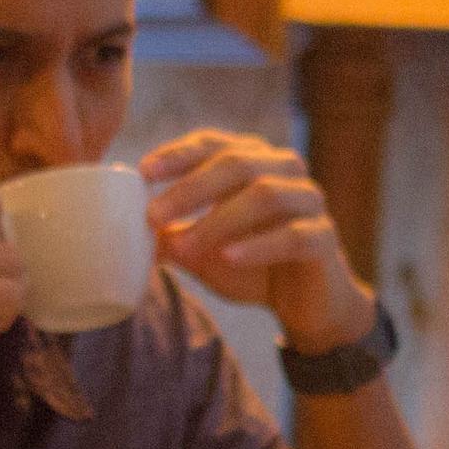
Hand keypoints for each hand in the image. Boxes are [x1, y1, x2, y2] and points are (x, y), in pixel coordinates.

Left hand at [140, 130, 374, 350]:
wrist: (306, 305)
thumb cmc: (252, 266)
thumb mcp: (203, 251)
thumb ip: (171, 237)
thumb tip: (124, 235)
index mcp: (254, 160)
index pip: (213, 143)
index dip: (178, 154)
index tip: (143, 172)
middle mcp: (285, 170)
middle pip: (237, 163)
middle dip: (190, 188)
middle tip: (153, 216)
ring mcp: (309, 201)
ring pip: (265, 194)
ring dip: (219, 219)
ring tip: (186, 246)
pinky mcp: (324, 238)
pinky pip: (293, 235)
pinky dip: (258, 246)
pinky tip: (229, 258)